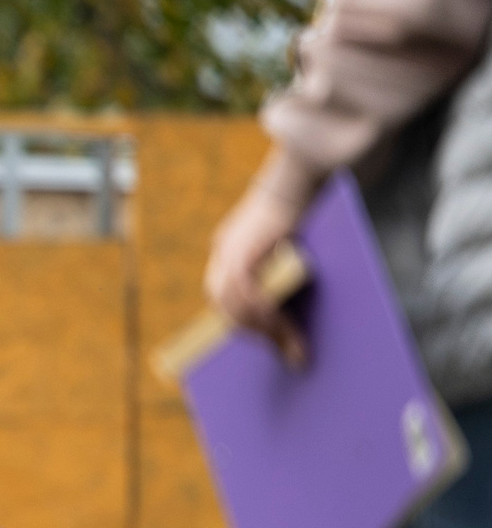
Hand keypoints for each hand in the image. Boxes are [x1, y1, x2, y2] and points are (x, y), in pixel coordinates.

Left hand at [206, 148, 321, 369]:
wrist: (300, 177)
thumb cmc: (303, 208)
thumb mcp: (286, 244)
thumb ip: (279, 270)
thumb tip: (295, 303)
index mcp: (229, 251)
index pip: (224, 298)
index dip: (241, 322)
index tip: (264, 342)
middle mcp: (223, 251)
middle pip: (223, 306)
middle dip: (252, 333)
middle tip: (282, 351)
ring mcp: (228, 251)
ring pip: (233, 305)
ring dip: (262, 329)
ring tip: (289, 344)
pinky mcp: (241, 251)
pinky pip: (246, 294)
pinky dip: (264, 314)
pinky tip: (283, 326)